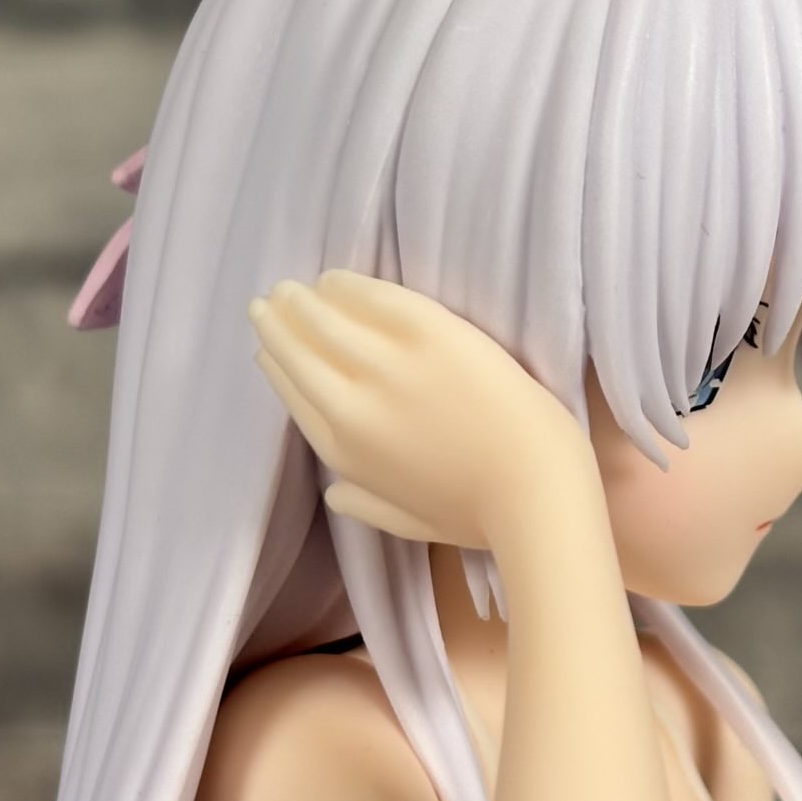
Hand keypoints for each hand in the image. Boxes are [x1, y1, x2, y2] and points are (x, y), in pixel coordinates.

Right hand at [247, 270, 593, 548]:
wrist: (533, 489)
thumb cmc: (478, 514)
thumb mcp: (407, 522)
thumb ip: (363, 504)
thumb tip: (333, 493)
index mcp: (343, 450)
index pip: (294, 394)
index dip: (277, 364)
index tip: (268, 347)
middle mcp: (352, 404)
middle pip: (299, 351)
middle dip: (279, 323)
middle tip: (271, 301)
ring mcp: (388, 365)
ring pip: (326, 320)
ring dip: (305, 299)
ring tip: (298, 286)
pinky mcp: (429, 332)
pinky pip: (374, 298)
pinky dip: (349, 286)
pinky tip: (338, 279)